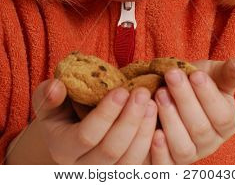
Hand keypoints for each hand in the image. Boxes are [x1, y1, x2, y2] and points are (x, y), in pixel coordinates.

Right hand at [32, 80, 156, 163]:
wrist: (71, 131)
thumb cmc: (62, 111)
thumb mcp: (50, 101)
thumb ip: (48, 94)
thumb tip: (56, 88)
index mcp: (63, 149)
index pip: (86, 136)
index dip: (106, 114)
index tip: (122, 90)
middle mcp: (83, 168)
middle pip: (111, 151)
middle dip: (130, 119)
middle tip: (143, 93)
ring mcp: (105, 175)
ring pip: (129, 162)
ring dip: (144, 131)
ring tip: (152, 104)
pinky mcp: (123, 173)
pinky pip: (141, 166)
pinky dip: (152, 145)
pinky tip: (158, 122)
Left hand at [149, 58, 234, 163]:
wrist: (172, 90)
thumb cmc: (194, 81)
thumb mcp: (213, 73)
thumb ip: (227, 72)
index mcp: (227, 122)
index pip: (222, 115)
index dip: (208, 95)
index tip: (195, 74)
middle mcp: (211, 143)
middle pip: (200, 129)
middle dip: (184, 100)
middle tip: (171, 75)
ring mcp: (191, 154)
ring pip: (183, 147)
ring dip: (170, 120)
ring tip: (159, 93)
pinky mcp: (169, 162)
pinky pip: (166, 164)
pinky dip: (160, 150)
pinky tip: (154, 131)